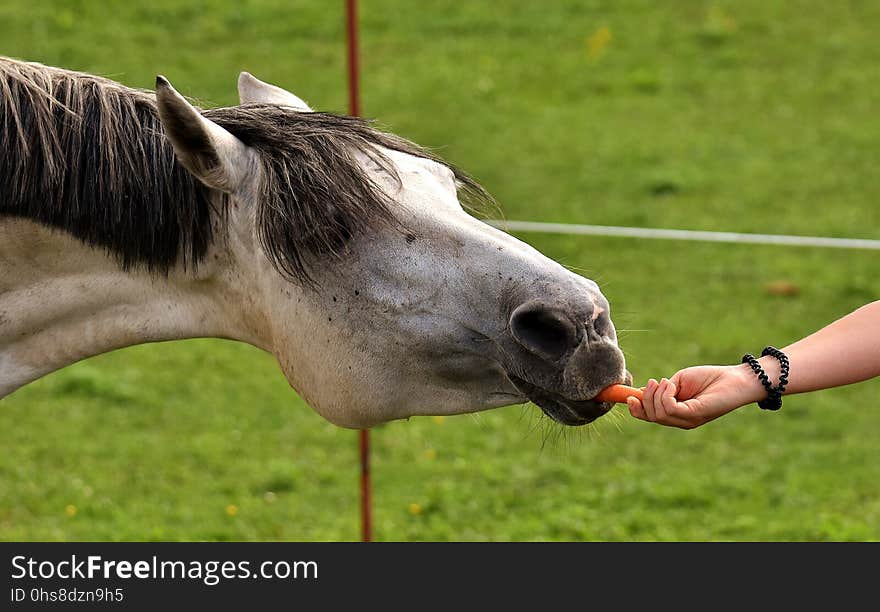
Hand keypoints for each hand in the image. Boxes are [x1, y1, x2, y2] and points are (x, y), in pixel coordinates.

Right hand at [627, 365, 761, 428]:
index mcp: (675, 414)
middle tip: (653, 382)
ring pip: (658, 413)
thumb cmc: (709, 378)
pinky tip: (672, 384)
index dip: (636, 409)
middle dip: (645, 398)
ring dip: (656, 394)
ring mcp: (688, 420)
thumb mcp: (678, 382)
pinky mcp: (694, 415)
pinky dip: (665, 394)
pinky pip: (669, 408)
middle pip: (650, 416)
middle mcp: (681, 421)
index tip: (630, 396)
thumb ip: (662, 389)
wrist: (735, 379)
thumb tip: (642, 392)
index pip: (649, 418)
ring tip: (666, 381)